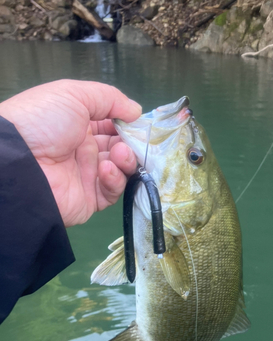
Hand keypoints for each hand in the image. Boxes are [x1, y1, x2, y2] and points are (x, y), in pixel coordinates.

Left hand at [0, 79, 141, 226]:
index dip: (128, 125)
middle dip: (131, 143)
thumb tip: (137, 111)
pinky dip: (115, 179)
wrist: (19, 161)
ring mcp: (87, 176)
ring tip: (119, 154)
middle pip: (120, 148)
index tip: (140, 124)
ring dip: (126, 160)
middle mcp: (84, 150)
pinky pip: (112, 192)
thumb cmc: (43, 121)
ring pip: (121, 170)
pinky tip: (105, 169)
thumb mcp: (74, 95)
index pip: (112, 126)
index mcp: (79, 125)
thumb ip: (110, 98)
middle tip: (134, 141)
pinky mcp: (90, 200)